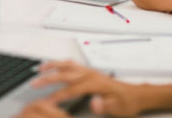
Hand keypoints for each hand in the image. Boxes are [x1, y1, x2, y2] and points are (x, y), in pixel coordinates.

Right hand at [22, 61, 144, 116]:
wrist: (136, 95)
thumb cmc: (126, 102)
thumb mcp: (118, 108)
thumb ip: (104, 106)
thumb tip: (93, 102)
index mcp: (95, 83)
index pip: (71, 89)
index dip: (58, 96)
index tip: (47, 102)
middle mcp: (90, 74)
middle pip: (64, 74)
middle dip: (48, 79)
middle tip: (34, 84)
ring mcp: (89, 72)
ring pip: (66, 65)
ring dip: (52, 66)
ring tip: (39, 69)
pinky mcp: (90, 72)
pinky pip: (72, 64)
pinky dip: (60, 63)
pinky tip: (54, 65)